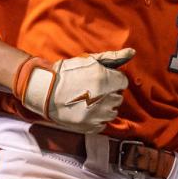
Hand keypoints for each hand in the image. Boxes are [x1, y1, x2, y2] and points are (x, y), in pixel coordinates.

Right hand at [14, 48, 134, 133]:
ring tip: (90, 101)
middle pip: (118, 97)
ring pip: (112, 112)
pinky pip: (102, 124)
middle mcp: (103, 98)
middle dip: (109, 92)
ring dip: (105, 106)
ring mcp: (96, 114)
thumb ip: (113, 57)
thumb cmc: (67, 73)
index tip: (101, 80)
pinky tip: (86, 111)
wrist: (45, 90)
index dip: (113, 79)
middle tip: (93, 89)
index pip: (123, 82)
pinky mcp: (89, 126)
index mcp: (104, 79)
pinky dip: (97, 119)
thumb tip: (132, 52)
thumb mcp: (90, 60)